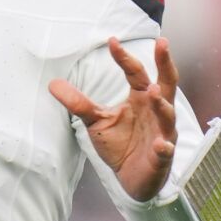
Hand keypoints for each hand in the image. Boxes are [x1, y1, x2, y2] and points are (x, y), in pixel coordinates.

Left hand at [50, 36, 179, 201]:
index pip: (136, 72)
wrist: (130, 179)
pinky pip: (165, 151)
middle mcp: (156, 111)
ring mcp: (163, 133)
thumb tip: (52, 83)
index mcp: (141, 98)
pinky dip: (164, 148)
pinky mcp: (162, 157)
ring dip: (161, 104)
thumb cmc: (120, 145)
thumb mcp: (95, 121)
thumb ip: (79, 103)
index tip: (112, 41)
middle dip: (165, 63)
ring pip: (167, 115)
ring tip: (153, 91)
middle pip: (166, 83)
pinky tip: (161, 145)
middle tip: (162, 43)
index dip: (124, 57)